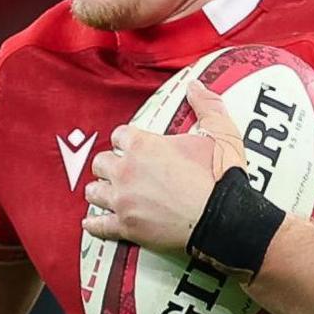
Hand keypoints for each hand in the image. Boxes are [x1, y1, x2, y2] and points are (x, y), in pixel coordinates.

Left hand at [79, 78, 241, 255]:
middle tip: (117, 170)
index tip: (130, 145)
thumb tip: (195, 85)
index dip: (125, 140)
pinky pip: (99, 226)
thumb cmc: (220, 178)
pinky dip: (94, 224)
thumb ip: (206, 106)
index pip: (119, 135)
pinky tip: (91, 222)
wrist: (222, 219)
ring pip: (94, 192)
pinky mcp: (126, 227)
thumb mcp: (220, 134)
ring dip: (99, 191)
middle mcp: (126, 171)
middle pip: (100, 162)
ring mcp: (123, 200)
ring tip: (105, 192)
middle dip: (108, 165)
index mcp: (143, 146)